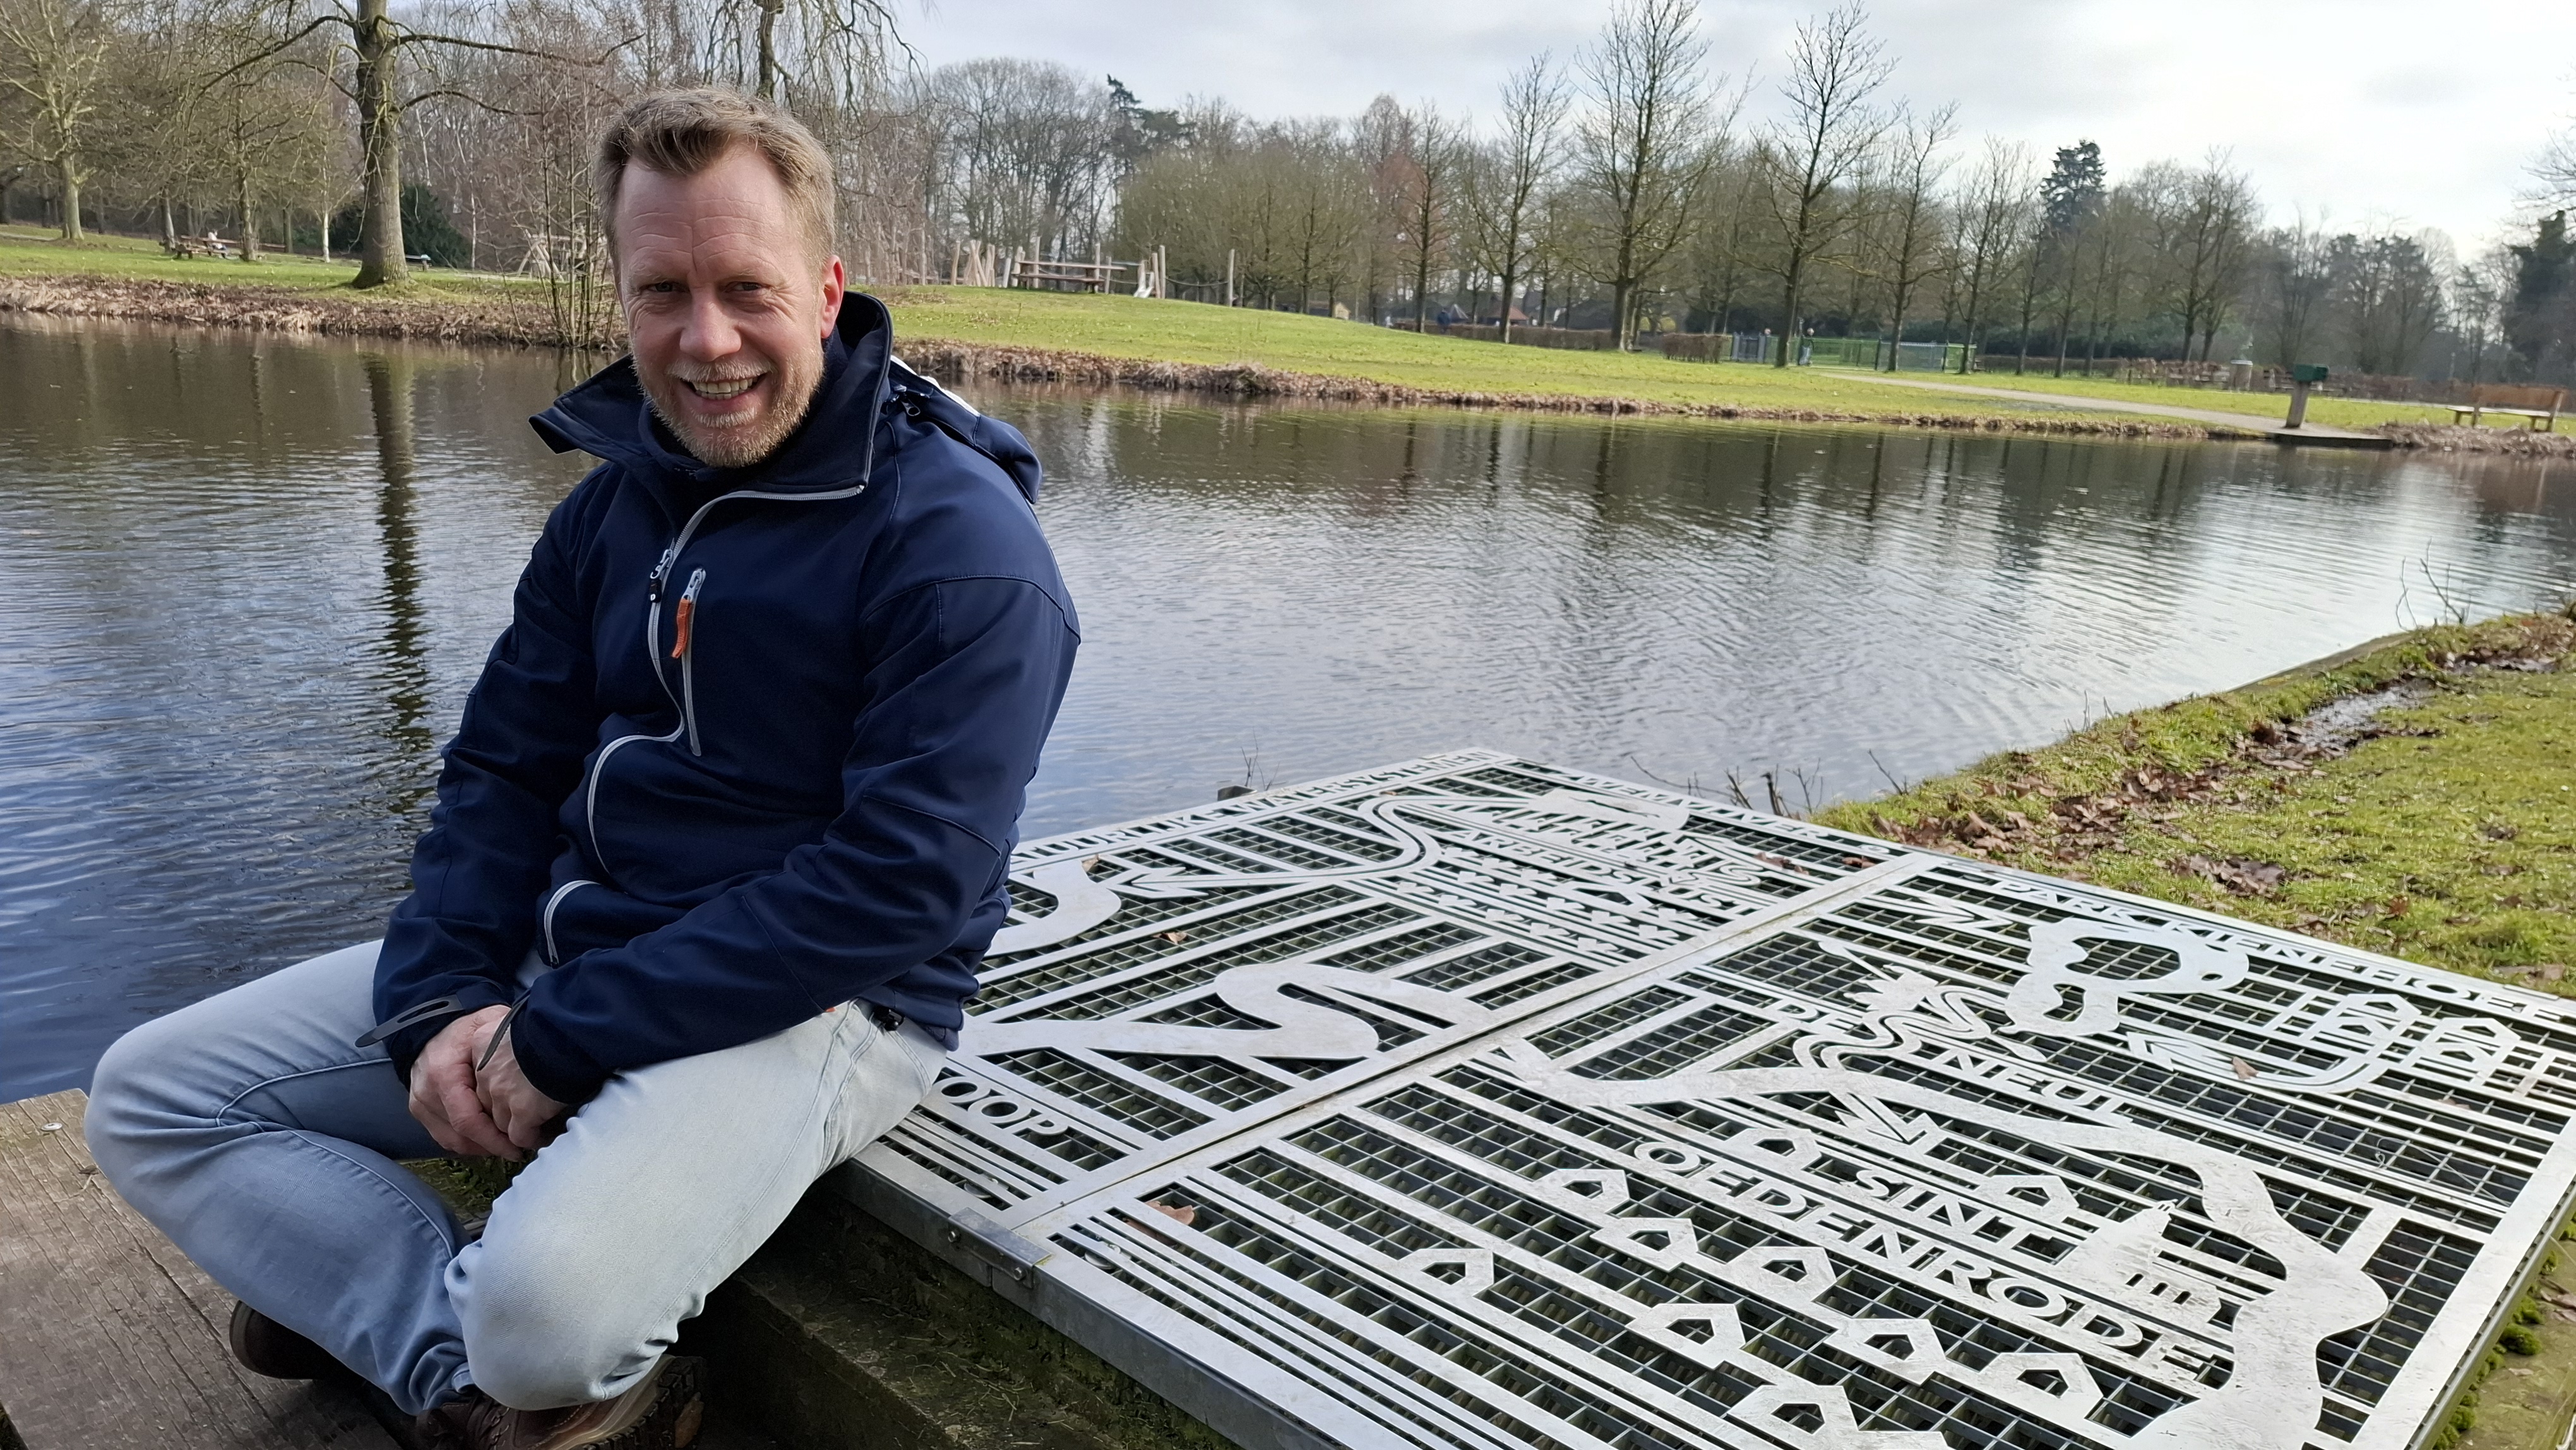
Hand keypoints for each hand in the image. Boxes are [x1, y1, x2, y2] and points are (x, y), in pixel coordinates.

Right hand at [408, 1007, 517, 1159]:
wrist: (434, 1022)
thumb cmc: (467, 1025)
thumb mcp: (490, 1026)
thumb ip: (508, 1047)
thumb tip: (539, 1067)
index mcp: (443, 1074)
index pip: (468, 1121)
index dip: (494, 1139)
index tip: (518, 1146)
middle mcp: (427, 1093)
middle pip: (459, 1136)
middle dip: (491, 1147)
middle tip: (518, 1149)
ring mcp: (420, 1103)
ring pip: (451, 1140)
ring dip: (479, 1147)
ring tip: (506, 1145)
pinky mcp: (419, 1109)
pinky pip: (442, 1135)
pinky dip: (466, 1141)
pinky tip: (487, 1138)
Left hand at [474, 1018, 569, 1153]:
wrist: (572, 1032)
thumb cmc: (557, 1023)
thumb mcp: (524, 1023)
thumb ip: (515, 1039)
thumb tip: (528, 1050)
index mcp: (482, 1043)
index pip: (481, 1073)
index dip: (498, 1083)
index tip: (513, 1086)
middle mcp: (486, 1071)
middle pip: (488, 1099)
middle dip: (504, 1107)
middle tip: (524, 1109)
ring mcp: (501, 1093)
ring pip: (501, 1122)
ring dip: (517, 1125)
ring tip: (535, 1125)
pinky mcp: (521, 1112)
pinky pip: (520, 1136)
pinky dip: (531, 1138)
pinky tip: (542, 1135)